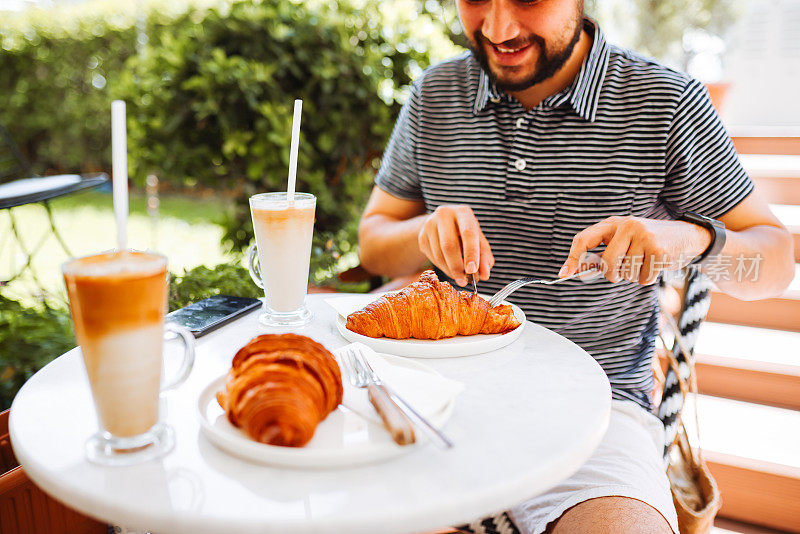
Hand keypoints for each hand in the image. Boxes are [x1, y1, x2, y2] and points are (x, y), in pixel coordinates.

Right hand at [417, 205, 493, 285]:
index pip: (468, 233)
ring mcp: (430, 225)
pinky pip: (432, 258)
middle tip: (464, 281)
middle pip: (449, 245)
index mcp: (463, 212)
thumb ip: (484, 257)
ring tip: (460, 277)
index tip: (472, 270)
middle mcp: (444, 214)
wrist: (443, 225)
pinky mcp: (422, 237)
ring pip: (439, 254)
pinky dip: (443, 268)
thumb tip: (484, 275)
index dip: (471, 253)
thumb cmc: (465, 233)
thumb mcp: (478, 240)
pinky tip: (450, 267)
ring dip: (450, 270)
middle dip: (457, 267)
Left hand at [559, 216, 711, 284]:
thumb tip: (573, 272)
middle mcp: (627, 225)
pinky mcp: (659, 249)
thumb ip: (601, 253)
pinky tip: (655, 265)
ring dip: (633, 275)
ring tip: (644, 261)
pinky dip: (647, 278)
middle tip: (623, 271)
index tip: (563, 274)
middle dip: (613, 274)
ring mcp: (644, 236)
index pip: (584, 239)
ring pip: (626, 273)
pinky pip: (642, 278)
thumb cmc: (647, 242)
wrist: (686, 235)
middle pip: (607, 264)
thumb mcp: (623, 241)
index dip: (573, 258)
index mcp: (613, 223)